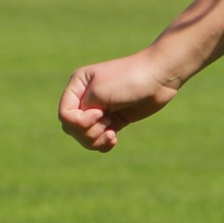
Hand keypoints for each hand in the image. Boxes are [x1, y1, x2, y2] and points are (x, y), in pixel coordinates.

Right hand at [58, 50, 181, 152]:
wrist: (158, 78)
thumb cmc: (128, 79)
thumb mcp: (99, 92)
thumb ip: (81, 110)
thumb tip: (74, 128)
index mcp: (77, 86)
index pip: (65, 115)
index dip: (79, 121)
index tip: (98, 112)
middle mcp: (85, 98)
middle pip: (72, 129)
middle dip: (88, 132)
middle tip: (107, 120)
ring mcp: (99, 110)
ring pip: (85, 137)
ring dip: (97, 139)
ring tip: (112, 132)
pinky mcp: (113, 121)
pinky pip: (99, 140)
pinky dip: (104, 144)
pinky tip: (114, 139)